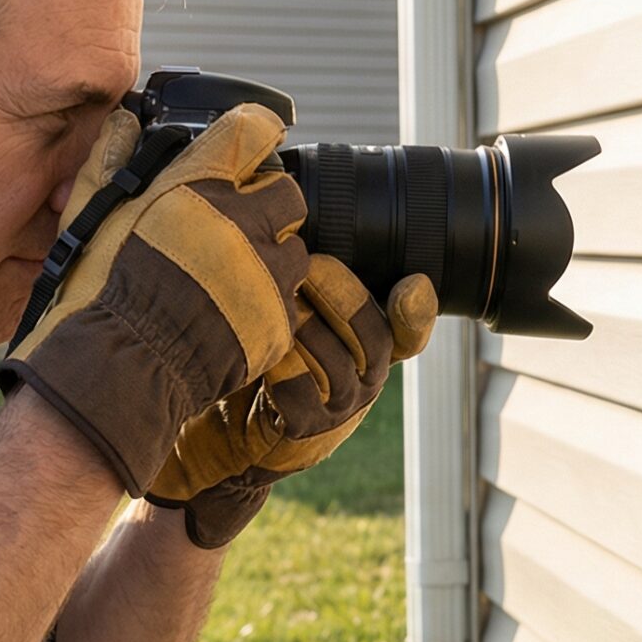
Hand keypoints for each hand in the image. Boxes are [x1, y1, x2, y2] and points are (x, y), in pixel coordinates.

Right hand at [0, 105, 307, 493]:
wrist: (118, 373)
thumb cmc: (95, 292)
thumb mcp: (91, 217)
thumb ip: (110, 163)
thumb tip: (123, 123)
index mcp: (199, 186)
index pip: (254, 130)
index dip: (251, 136)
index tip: (247, 146)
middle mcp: (242, 223)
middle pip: (287, 193)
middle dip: (266, 205)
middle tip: (235, 226)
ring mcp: (266, 275)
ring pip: (295, 249)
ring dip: (271, 257)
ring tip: (231, 278)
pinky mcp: (277, 322)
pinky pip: (288, 302)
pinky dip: (267, 305)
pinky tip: (230, 315)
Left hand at [147, 258, 437, 546]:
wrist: (225, 423)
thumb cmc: (260, 353)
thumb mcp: (289, 311)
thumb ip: (309, 278)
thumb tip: (301, 214)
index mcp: (371, 346)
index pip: (410, 330)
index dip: (416, 310)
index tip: (410, 284)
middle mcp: (367, 377)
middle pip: (373, 333)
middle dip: (338, 291)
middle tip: (304, 262)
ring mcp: (341, 408)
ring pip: (335, 359)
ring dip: (301, 324)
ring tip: (271, 297)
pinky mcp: (308, 428)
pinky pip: (300, 388)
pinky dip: (278, 361)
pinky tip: (258, 345)